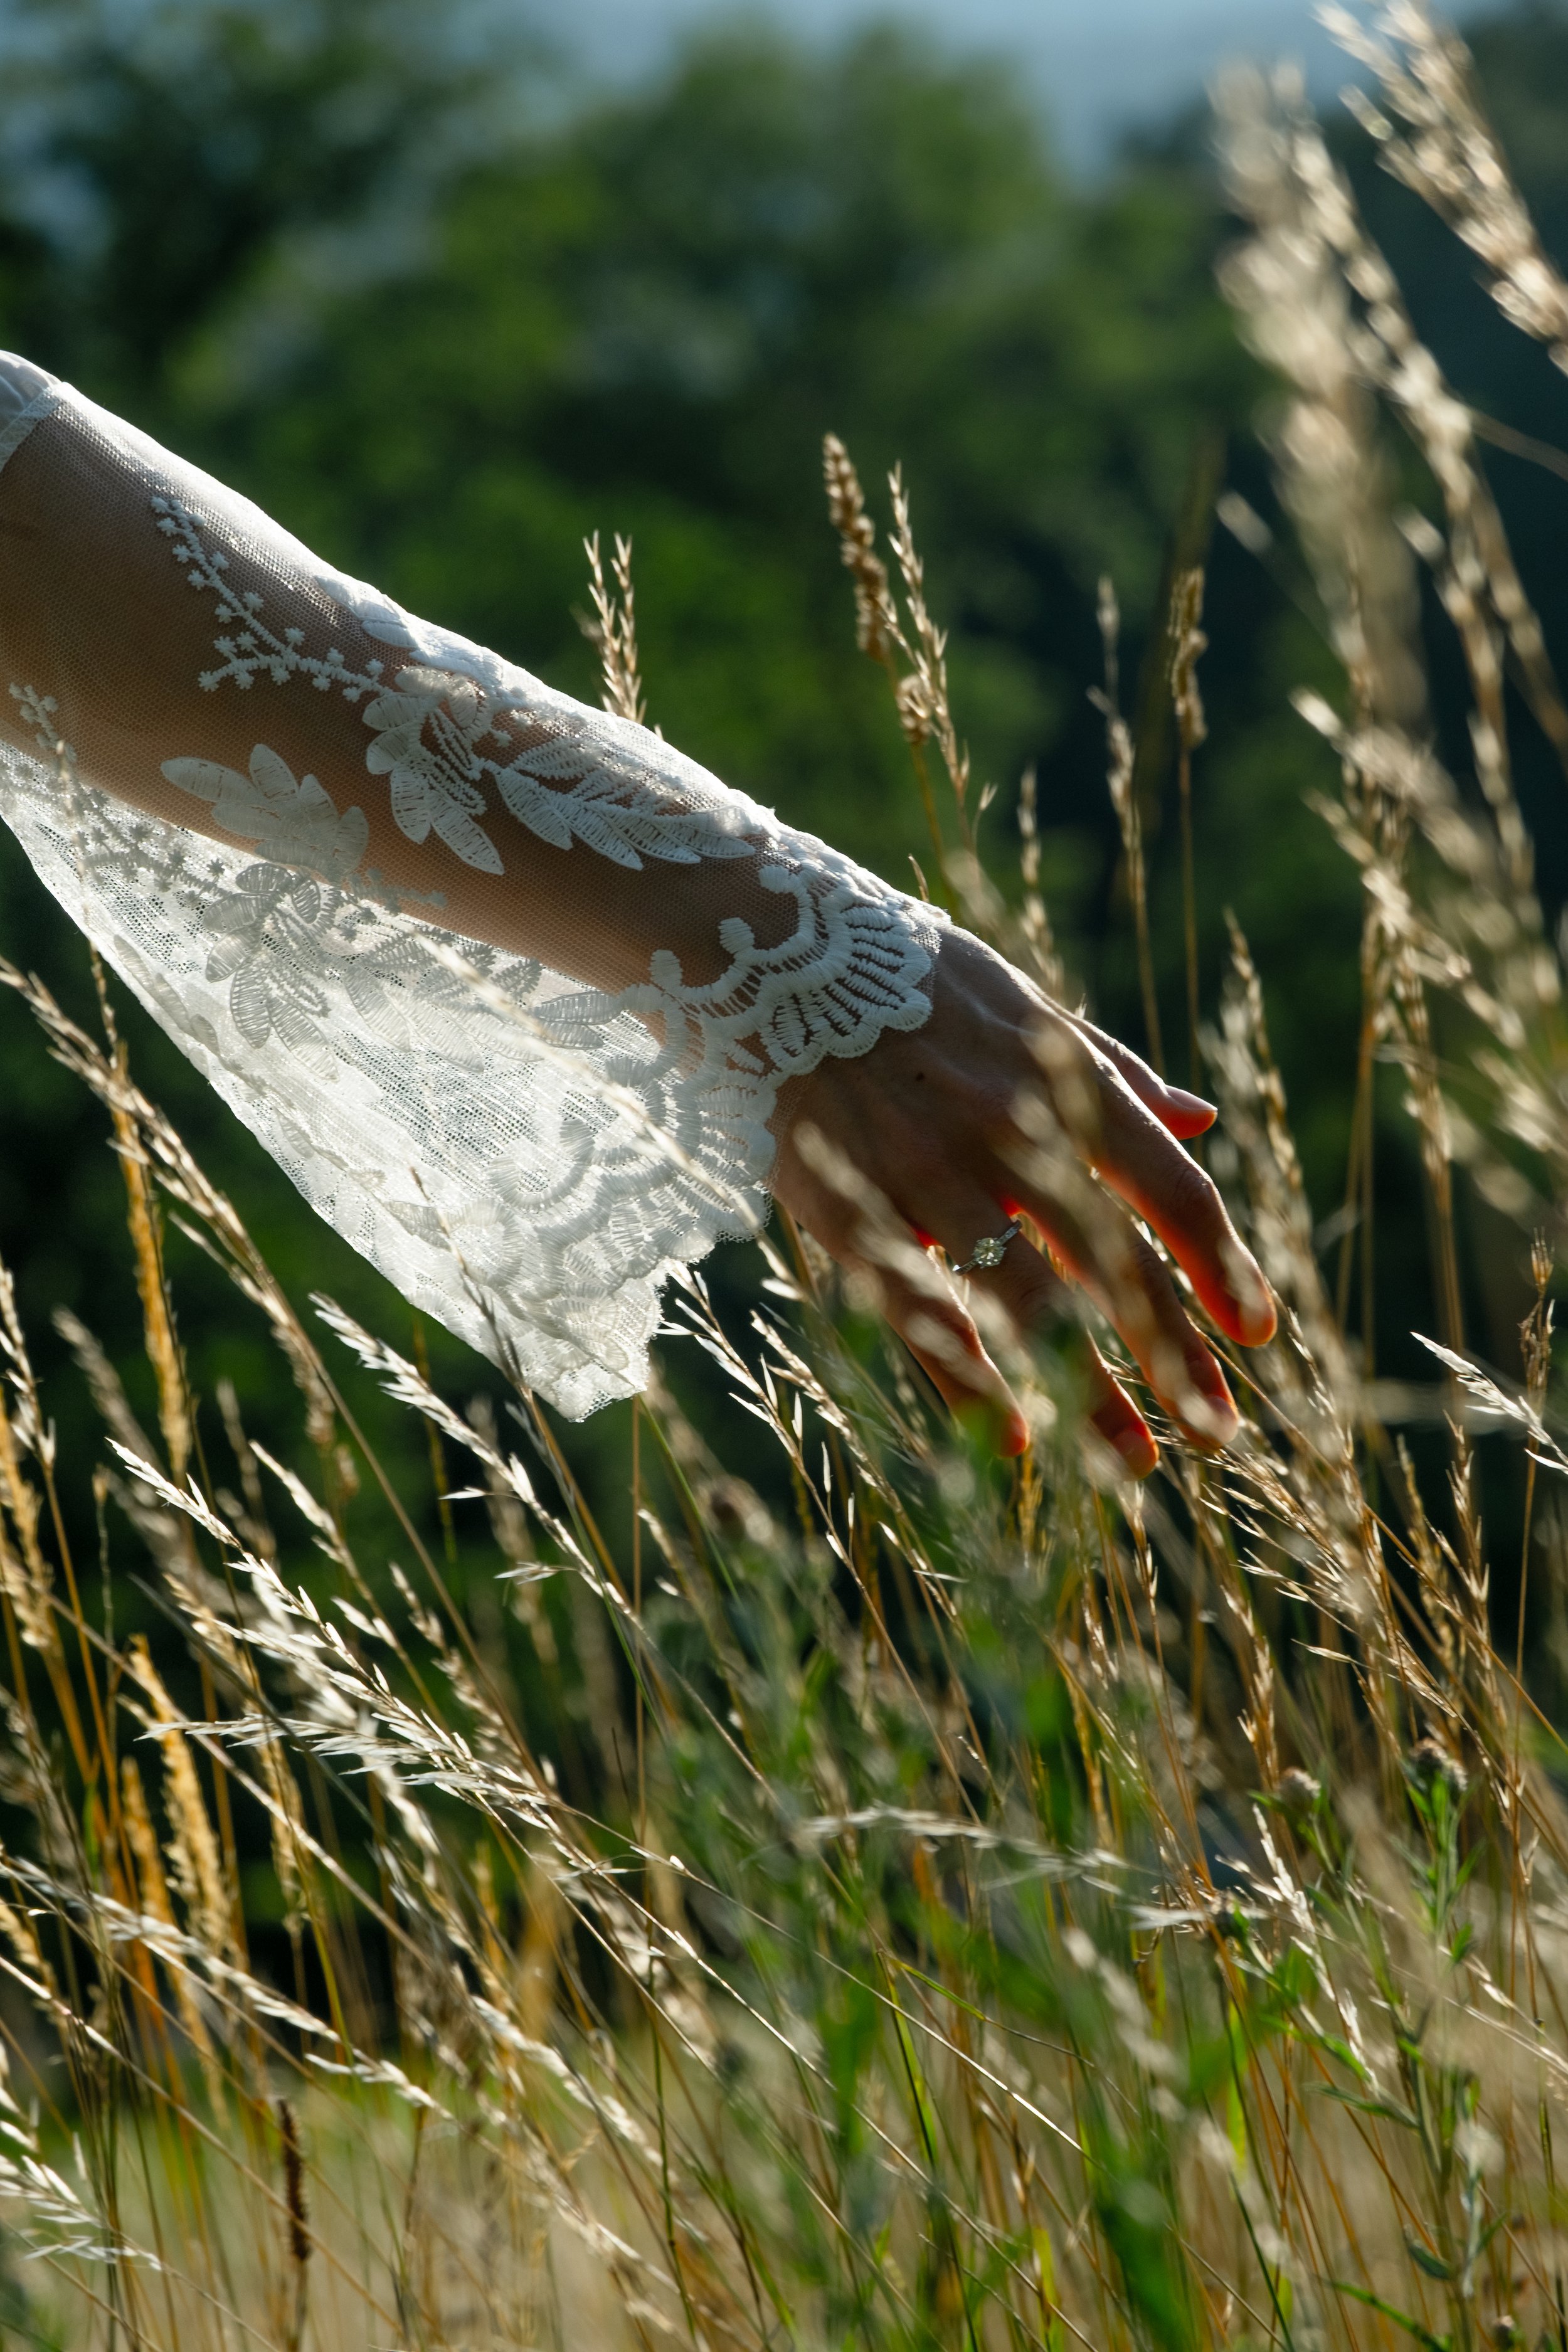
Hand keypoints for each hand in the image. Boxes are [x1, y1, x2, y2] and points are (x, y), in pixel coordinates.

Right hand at [769, 923, 1275, 1470]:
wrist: (756, 947)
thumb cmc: (901, 978)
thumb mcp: (1020, 1001)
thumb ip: (1110, 1068)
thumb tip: (1201, 1120)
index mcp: (1059, 1075)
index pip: (1169, 1186)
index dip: (1219, 1265)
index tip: (1257, 1331)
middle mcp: (1006, 1128)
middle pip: (1112, 1263)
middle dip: (1174, 1355)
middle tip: (1220, 1431)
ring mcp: (926, 1172)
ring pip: (1027, 1303)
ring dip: (1090, 1394)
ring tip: (1135, 1465)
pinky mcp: (850, 1206)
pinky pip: (921, 1308)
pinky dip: (968, 1379)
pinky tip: (1013, 1440)